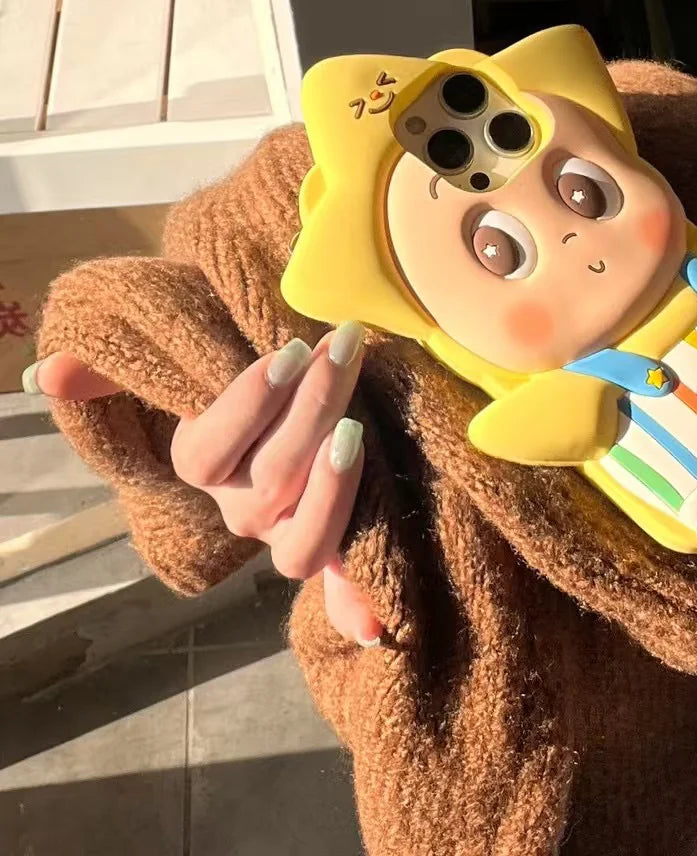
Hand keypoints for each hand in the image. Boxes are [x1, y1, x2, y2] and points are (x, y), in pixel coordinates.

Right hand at [25, 324, 382, 646]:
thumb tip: (45, 375)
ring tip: (358, 423)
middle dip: (311, 414)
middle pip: (268, 484)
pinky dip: (349, 604)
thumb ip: (116, 371)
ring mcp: (285, 531)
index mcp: (200, 465)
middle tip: (343, 354)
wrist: (292, 388)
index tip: (288, 352)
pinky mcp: (331, 541)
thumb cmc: (240, 368)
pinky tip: (372, 624)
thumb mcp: (183, 364)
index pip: (208, 454)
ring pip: (304, 536)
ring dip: (337, 485)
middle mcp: (239, 509)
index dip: (249, 406)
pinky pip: (335, 584)